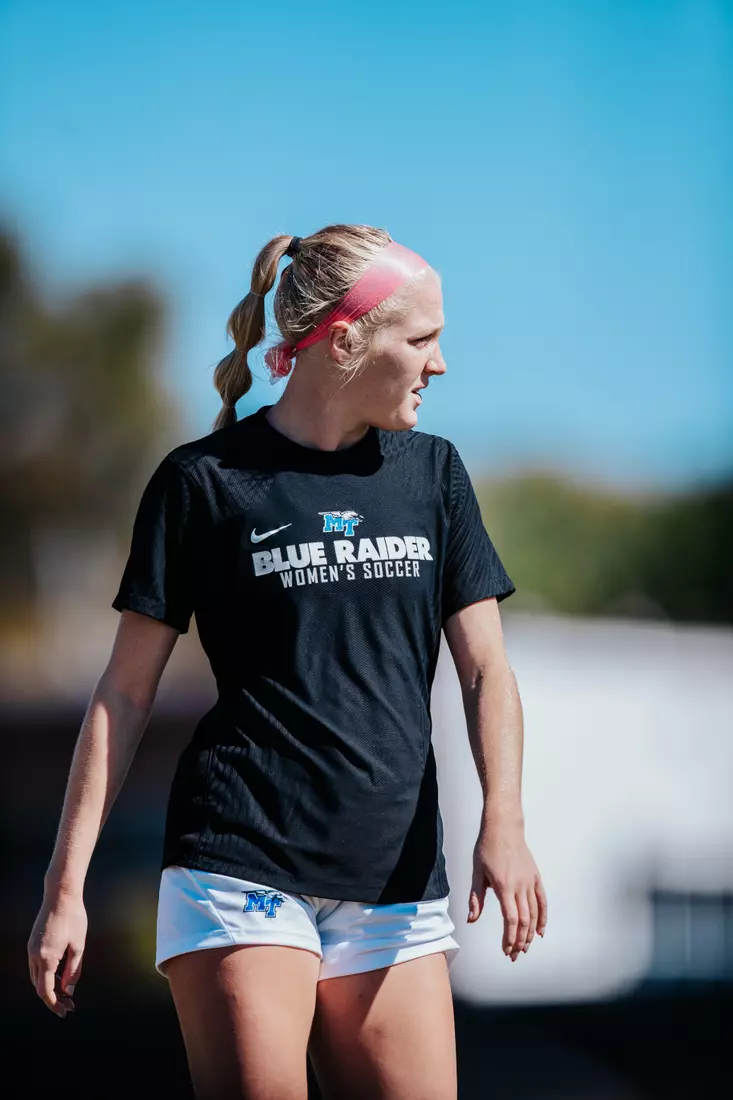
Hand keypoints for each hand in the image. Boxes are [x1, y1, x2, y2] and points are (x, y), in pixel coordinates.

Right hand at [27, 889, 87, 1016]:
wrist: (60, 895)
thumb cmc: (73, 918)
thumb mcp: (79, 946)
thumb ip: (73, 970)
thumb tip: (68, 990)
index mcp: (46, 958)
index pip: (45, 991)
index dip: (54, 1004)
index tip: (64, 1012)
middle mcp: (34, 955)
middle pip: (39, 986)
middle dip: (53, 997)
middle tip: (69, 1004)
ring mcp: (31, 949)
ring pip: (36, 977)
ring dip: (48, 986)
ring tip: (66, 991)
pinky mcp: (32, 943)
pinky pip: (36, 965)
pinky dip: (45, 974)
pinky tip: (59, 975)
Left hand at [467, 818, 546, 960]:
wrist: (503, 827)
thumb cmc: (487, 847)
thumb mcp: (477, 872)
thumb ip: (476, 898)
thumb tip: (471, 919)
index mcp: (504, 886)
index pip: (511, 919)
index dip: (510, 938)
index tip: (506, 950)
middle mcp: (520, 886)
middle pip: (524, 921)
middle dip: (519, 941)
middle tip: (514, 955)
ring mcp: (530, 881)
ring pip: (535, 914)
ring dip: (530, 933)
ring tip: (525, 947)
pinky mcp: (535, 877)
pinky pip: (542, 901)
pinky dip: (543, 918)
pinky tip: (540, 931)